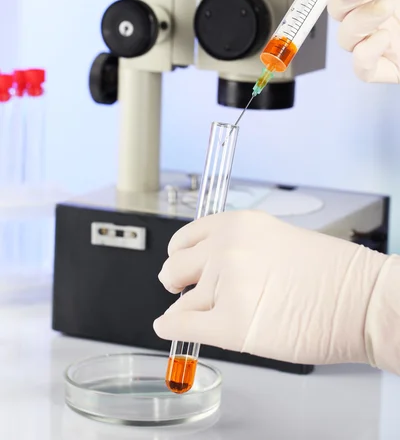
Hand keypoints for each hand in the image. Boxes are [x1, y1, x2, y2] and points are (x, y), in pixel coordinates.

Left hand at [154, 210, 387, 365]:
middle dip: (177, 281)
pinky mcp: (231, 325)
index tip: (183, 264)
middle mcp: (226, 248)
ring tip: (214, 314)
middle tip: (185, 290)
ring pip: (181, 302)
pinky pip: (181, 326)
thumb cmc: (332, 274)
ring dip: (191, 310)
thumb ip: (237, 247)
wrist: (363, 300)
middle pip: (174, 267)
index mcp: (237, 224)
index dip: (182, 256)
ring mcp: (226, 286)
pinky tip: (170, 328)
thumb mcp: (275, 238)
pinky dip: (172, 329)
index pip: (185, 238)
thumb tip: (208, 266)